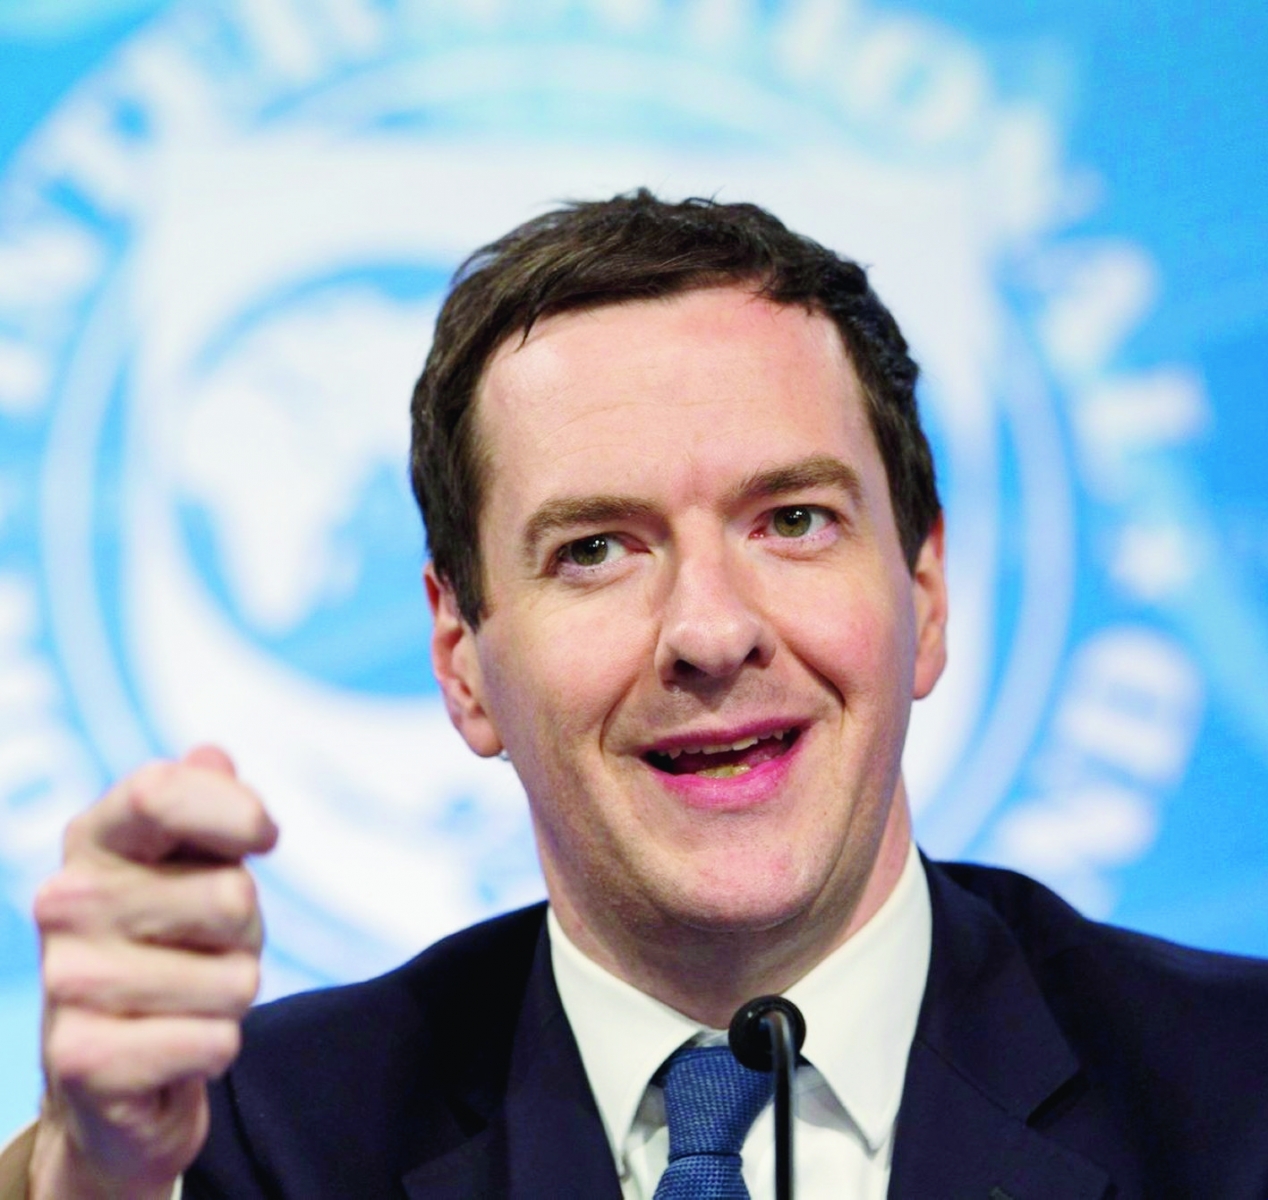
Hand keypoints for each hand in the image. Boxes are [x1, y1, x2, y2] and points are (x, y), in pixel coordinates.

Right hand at [28, 746, 277, 1199]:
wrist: (118, 1065)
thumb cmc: (174, 937)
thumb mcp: (199, 860)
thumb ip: (208, 803)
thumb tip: (211, 755)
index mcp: (95, 838)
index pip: (160, 792)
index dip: (236, 813)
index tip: (266, 838)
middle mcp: (64, 901)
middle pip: (231, 897)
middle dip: (246, 932)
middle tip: (205, 948)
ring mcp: (67, 981)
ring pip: (236, 978)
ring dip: (232, 994)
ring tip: (186, 998)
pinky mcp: (81, 1060)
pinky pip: (216, 1041)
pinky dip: (215, 1047)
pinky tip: (173, 1046)